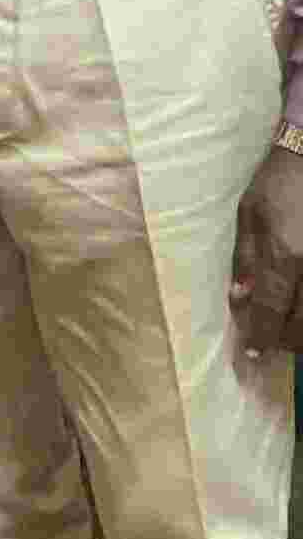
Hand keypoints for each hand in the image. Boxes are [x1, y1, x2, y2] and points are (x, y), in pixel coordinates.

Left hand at [232, 142, 302, 356]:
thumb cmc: (278, 185)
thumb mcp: (249, 215)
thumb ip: (246, 259)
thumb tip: (241, 297)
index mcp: (285, 255)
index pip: (272, 309)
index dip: (263, 335)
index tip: (254, 353)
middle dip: (287, 341)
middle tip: (272, 344)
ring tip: (289, 333)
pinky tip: (301, 313)